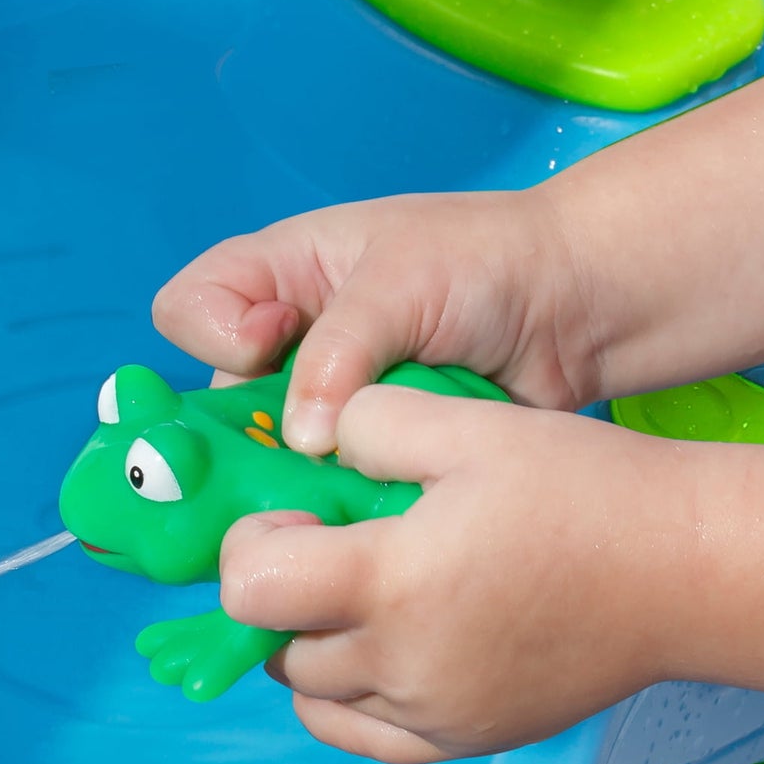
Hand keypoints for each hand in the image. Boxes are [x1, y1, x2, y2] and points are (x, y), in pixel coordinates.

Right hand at [152, 191, 598, 456]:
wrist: (577, 309)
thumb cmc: (487, 262)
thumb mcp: (402, 284)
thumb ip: (339, 355)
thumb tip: (302, 441)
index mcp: (275, 278)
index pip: (186, 310)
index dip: (214, 335)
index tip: (276, 341)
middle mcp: (282, 348)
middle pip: (212, 405)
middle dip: (248, 435)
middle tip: (301, 448)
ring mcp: (319, 409)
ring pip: (263, 462)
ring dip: (303, 475)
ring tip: (359, 470)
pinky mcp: (359, 459)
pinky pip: (321, 495)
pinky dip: (344, 501)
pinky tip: (382, 493)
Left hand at [215, 388, 692, 762]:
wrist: (686, 571)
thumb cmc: (582, 491)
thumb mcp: (468, 426)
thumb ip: (367, 421)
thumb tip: (307, 443)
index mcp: (393, 583)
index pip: (252, 589)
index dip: (251, 546)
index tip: (295, 516)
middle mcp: (401, 665)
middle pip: (275, 645)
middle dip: (279, 591)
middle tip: (330, 545)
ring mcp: (431, 714)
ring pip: (310, 694)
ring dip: (309, 641)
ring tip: (361, 588)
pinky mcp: (462, 739)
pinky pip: (359, 734)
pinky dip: (344, 696)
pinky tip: (378, 642)